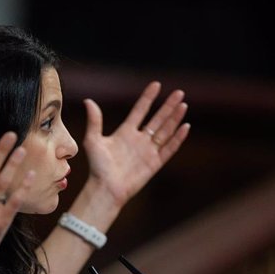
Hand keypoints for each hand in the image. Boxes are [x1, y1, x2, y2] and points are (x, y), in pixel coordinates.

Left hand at [83, 81, 189, 206]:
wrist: (106, 188)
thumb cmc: (97, 167)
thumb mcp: (93, 141)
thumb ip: (94, 121)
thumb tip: (88, 101)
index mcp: (125, 132)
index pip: (140, 111)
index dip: (148, 98)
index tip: (156, 85)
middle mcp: (139, 139)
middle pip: (157, 119)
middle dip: (168, 106)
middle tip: (179, 92)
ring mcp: (148, 151)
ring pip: (165, 131)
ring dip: (175, 118)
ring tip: (183, 105)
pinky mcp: (155, 163)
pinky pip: (169, 148)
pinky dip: (177, 138)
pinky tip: (185, 126)